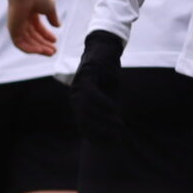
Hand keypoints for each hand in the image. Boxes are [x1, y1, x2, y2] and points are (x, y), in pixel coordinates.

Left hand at [6, 0, 60, 57]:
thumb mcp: (49, 7)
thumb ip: (53, 17)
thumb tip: (58, 26)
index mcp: (30, 13)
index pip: (37, 28)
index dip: (46, 35)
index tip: (55, 41)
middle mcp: (22, 19)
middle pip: (32, 36)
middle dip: (43, 44)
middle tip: (54, 51)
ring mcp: (16, 25)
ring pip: (27, 42)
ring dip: (39, 48)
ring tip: (50, 52)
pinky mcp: (12, 29)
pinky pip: (20, 43)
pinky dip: (29, 48)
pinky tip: (40, 50)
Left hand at [71, 30, 127, 149]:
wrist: (106, 49)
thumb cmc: (107, 73)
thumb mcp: (109, 94)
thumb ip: (108, 110)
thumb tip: (115, 130)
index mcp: (79, 100)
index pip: (84, 123)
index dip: (97, 134)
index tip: (110, 142)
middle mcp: (76, 94)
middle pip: (84, 118)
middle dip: (101, 130)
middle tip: (116, 136)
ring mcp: (79, 84)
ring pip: (87, 107)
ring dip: (103, 118)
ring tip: (117, 125)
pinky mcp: (86, 75)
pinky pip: (91, 92)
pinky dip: (101, 102)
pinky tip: (113, 108)